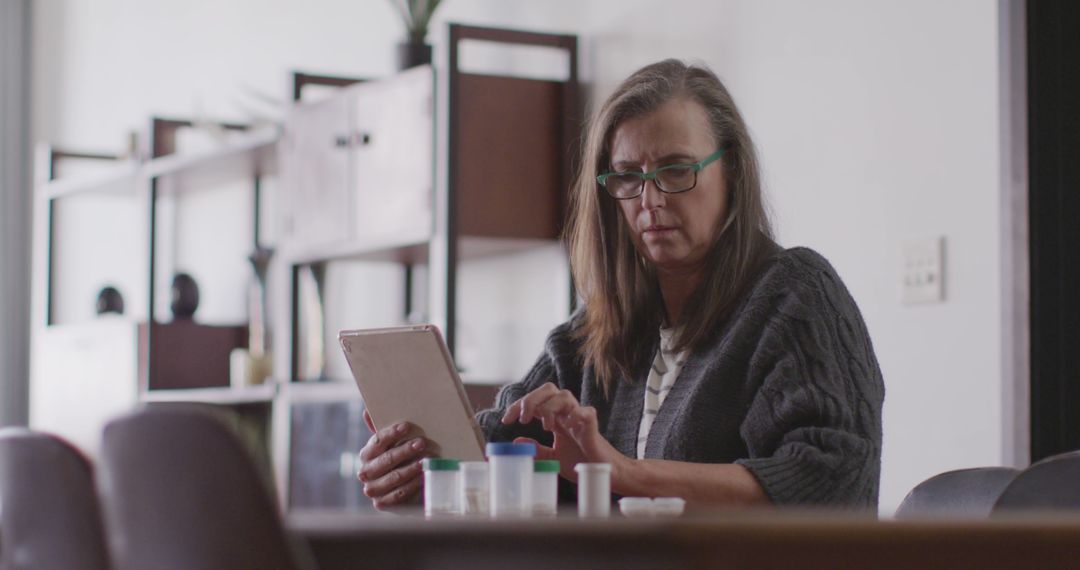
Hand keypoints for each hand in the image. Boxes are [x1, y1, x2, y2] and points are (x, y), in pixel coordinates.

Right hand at [357, 410, 427, 508]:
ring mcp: (373, 489)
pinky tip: (423, 477)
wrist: (405, 487)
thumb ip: (382, 430)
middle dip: (405, 450)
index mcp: (366, 454)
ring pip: (393, 477)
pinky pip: (398, 494)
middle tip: (422, 443)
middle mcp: (365, 472)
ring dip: (411, 468)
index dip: (391, 433)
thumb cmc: (400, 459)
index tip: (407, 426)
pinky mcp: (382, 503)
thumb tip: (366, 410)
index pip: (377, 442)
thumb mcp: (394, 443)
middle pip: (386, 459)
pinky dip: (412, 485)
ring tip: (426, 461)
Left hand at [500, 382, 625, 480]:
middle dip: (531, 399)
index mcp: (556, 417)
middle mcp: (566, 413)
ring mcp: (580, 417)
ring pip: (564, 395)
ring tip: (546, 427)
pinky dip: (575, 415)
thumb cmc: (580, 460)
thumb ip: (537, 449)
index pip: (534, 401)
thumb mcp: (553, 456)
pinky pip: (586, 411)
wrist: (603, 471)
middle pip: (548, 389)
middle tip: (523, 419)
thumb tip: (516, 441)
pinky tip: (568, 426)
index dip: (518, 406)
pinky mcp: (593, 426)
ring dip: (550, 407)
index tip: (506, 420)